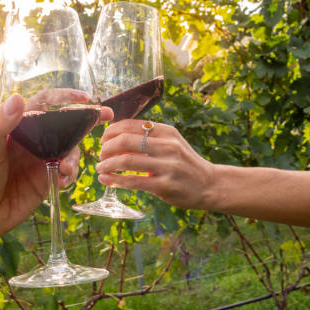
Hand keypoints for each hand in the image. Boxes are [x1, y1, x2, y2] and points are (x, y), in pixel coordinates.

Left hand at [0, 94, 112, 242]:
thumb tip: (18, 98)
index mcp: (15, 128)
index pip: (43, 105)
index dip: (64, 97)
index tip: (84, 97)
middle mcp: (30, 142)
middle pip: (62, 126)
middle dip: (84, 121)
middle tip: (106, 116)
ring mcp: (39, 162)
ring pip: (68, 150)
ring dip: (74, 156)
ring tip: (65, 169)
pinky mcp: (45, 182)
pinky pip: (66, 173)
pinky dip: (70, 175)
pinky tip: (63, 182)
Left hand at [97, 119, 214, 208]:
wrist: (210, 184)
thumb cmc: (184, 163)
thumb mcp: (170, 144)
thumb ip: (147, 139)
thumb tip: (114, 139)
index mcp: (166, 131)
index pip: (130, 124)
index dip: (111, 131)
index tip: (103, 140)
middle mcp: (168, 146)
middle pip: (125, 141)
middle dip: (106, 148)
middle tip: (100, 155)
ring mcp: (167, 166)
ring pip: (126, 160)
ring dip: (107, 164)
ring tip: (100, 168)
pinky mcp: (165, 185)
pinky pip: (133, 181)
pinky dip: (115, 180)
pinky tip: (106, 179)